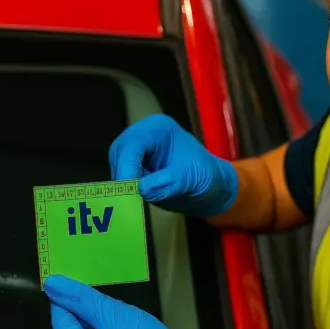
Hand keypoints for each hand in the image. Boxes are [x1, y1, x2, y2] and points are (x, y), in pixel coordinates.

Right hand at [109, 114, 237, 216]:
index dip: (127, 165)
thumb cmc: (205, 176)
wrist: (212, 188)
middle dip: (123, 175)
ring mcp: (137, 151)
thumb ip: (167, 183)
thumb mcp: (190, 179)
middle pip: (120, 153)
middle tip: (129, 197)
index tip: (128, 187)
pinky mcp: (135, 167)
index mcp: (158, 128)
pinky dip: (125, 189)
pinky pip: (122, 177)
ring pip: (118, 166)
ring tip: (137, 199)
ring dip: (123, 184)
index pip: (134, 143)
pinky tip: (135, 199)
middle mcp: (143, 136)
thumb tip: (141, 189)